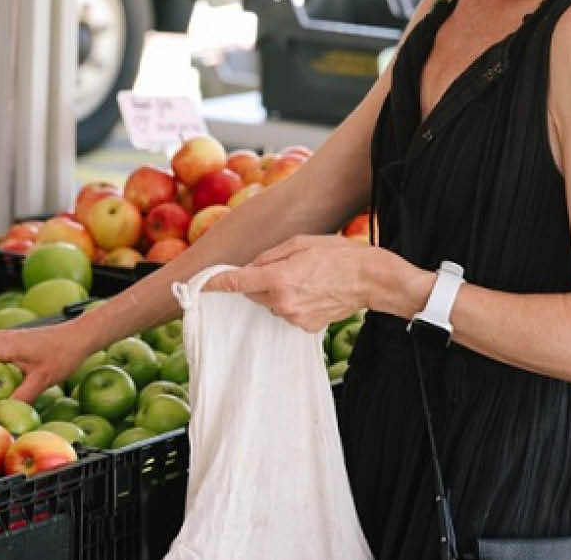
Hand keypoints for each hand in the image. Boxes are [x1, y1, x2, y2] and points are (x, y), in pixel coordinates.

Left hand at [203, 234, 398, 331]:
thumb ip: (269, 257)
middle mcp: (283, 302)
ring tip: (304, 279)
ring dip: (276, 293)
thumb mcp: (300, 243)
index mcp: (278, 278)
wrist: (371, 279)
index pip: (236, 282)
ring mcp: (295, 318)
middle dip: (257, 281)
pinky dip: (292, 304)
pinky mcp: (306, 327)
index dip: (215, 283)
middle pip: (252, 293)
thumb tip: (249, 267)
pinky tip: (312, 293)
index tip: (199, 284)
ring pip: (270, 304)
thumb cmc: (337, 255)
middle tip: (280, 268)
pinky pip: (287, 313)